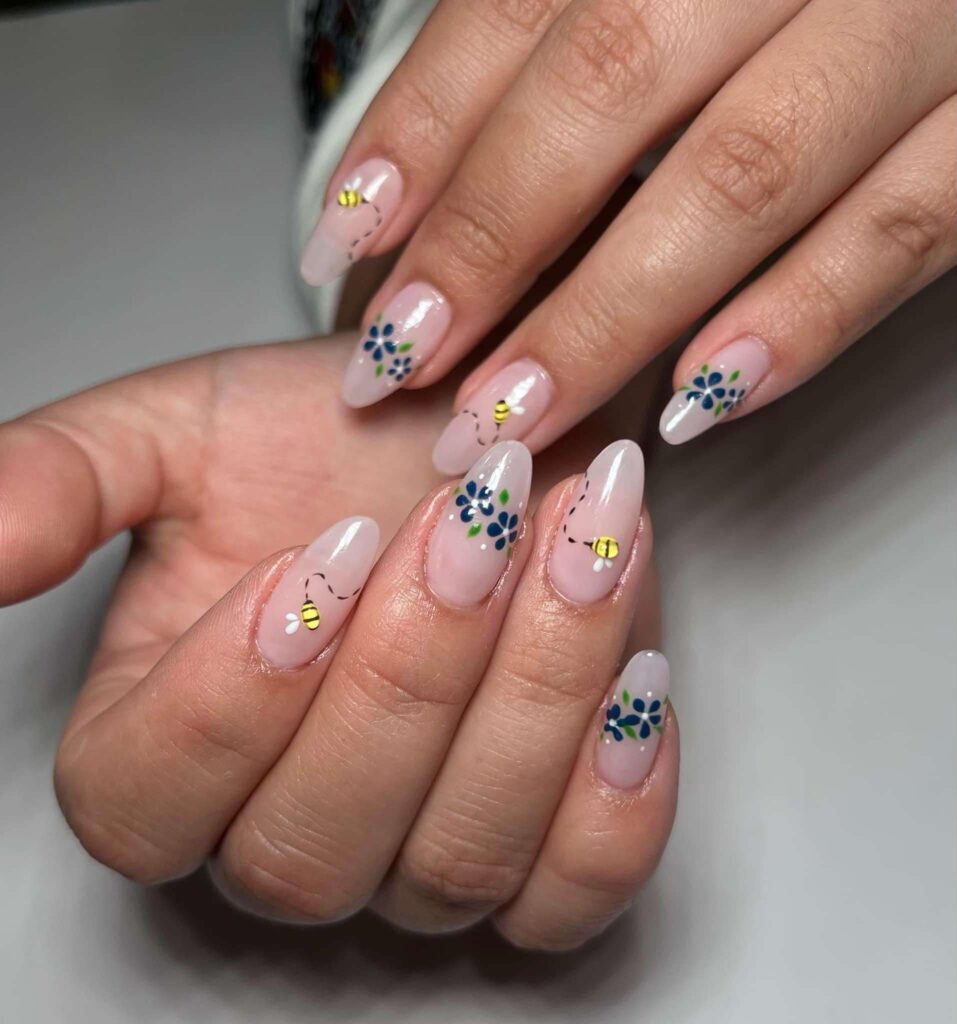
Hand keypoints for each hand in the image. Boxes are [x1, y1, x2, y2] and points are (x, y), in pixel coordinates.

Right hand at [0, 337, 674, 949]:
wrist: (477, 436)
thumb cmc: (330, 439)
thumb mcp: (182, 432)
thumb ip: (62, 483)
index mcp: (161, 748)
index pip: (148, 797)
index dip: (236, 690)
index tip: (329, 549)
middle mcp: (285, 828)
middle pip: (311, 847)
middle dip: (412, 671)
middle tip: (480, 512)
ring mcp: (418, 857)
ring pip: (457, 861)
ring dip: (533, 693)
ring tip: (581, 539)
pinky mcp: (542, 852)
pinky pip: (577, 892)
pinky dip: (617, 795)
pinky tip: (636, 671)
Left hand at [301, 0, 954, 467]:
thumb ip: (561, 53)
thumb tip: (415, 200)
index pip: (516, 4)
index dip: (418, 131)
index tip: (344, 244)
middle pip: (609, 85)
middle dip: (490, 239)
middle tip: (405, 359)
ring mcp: (917, 28)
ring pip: (742, 173)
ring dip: (609, 313)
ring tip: (513, 414)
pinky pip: (901, 235)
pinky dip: (794, 325)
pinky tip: (693, 403)